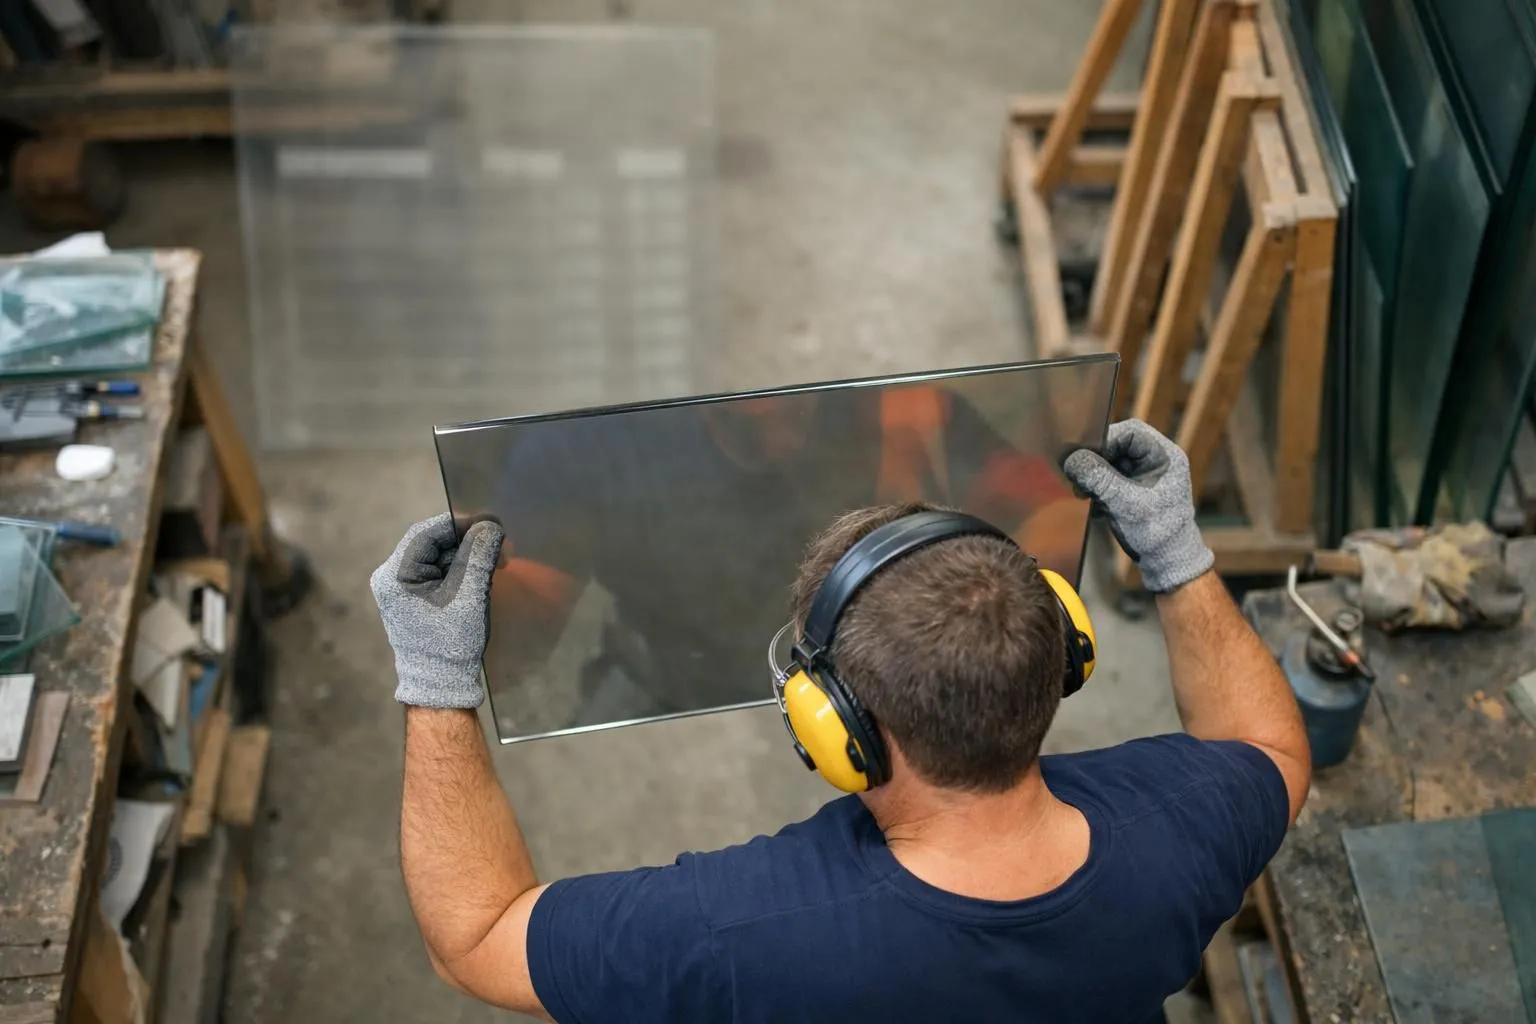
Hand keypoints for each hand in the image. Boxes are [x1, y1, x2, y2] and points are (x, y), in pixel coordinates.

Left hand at [371, 514, 503, 707]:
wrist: (441, 685)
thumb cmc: (451, 644)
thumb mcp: (469, 596)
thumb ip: (478, 556)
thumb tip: (491, 526)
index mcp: (395, 576)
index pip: (427, 533)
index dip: (460, 522)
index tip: (491, 522)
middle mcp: (391, 578)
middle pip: (432, 543)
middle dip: (468, 540)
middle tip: (500, 543)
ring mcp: (400, 589)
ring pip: (437, 556)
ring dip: (467, 554)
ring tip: (497, 560)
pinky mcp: (412, 599)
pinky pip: (438, 572)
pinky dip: (461, 569)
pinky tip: (482, 572)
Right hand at [1063, 419, 1212, 593]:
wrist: (1168, 563)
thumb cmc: (1157, 533)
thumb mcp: (1125, 503)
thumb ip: (1099, 478)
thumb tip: (1072, 459)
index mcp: (1165, 457)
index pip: (1130, 433)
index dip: (1106, 442)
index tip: (1086, 459)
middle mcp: (1156, 461)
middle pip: (1117, 446)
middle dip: (1096, 462)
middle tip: (1080, 479)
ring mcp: (1145, 476)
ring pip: (1110, 463)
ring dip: (1094, 478)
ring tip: (1084, 494)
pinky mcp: (1134, 490)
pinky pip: (1110, 479)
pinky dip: (1098, 489)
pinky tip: (1094, 505)